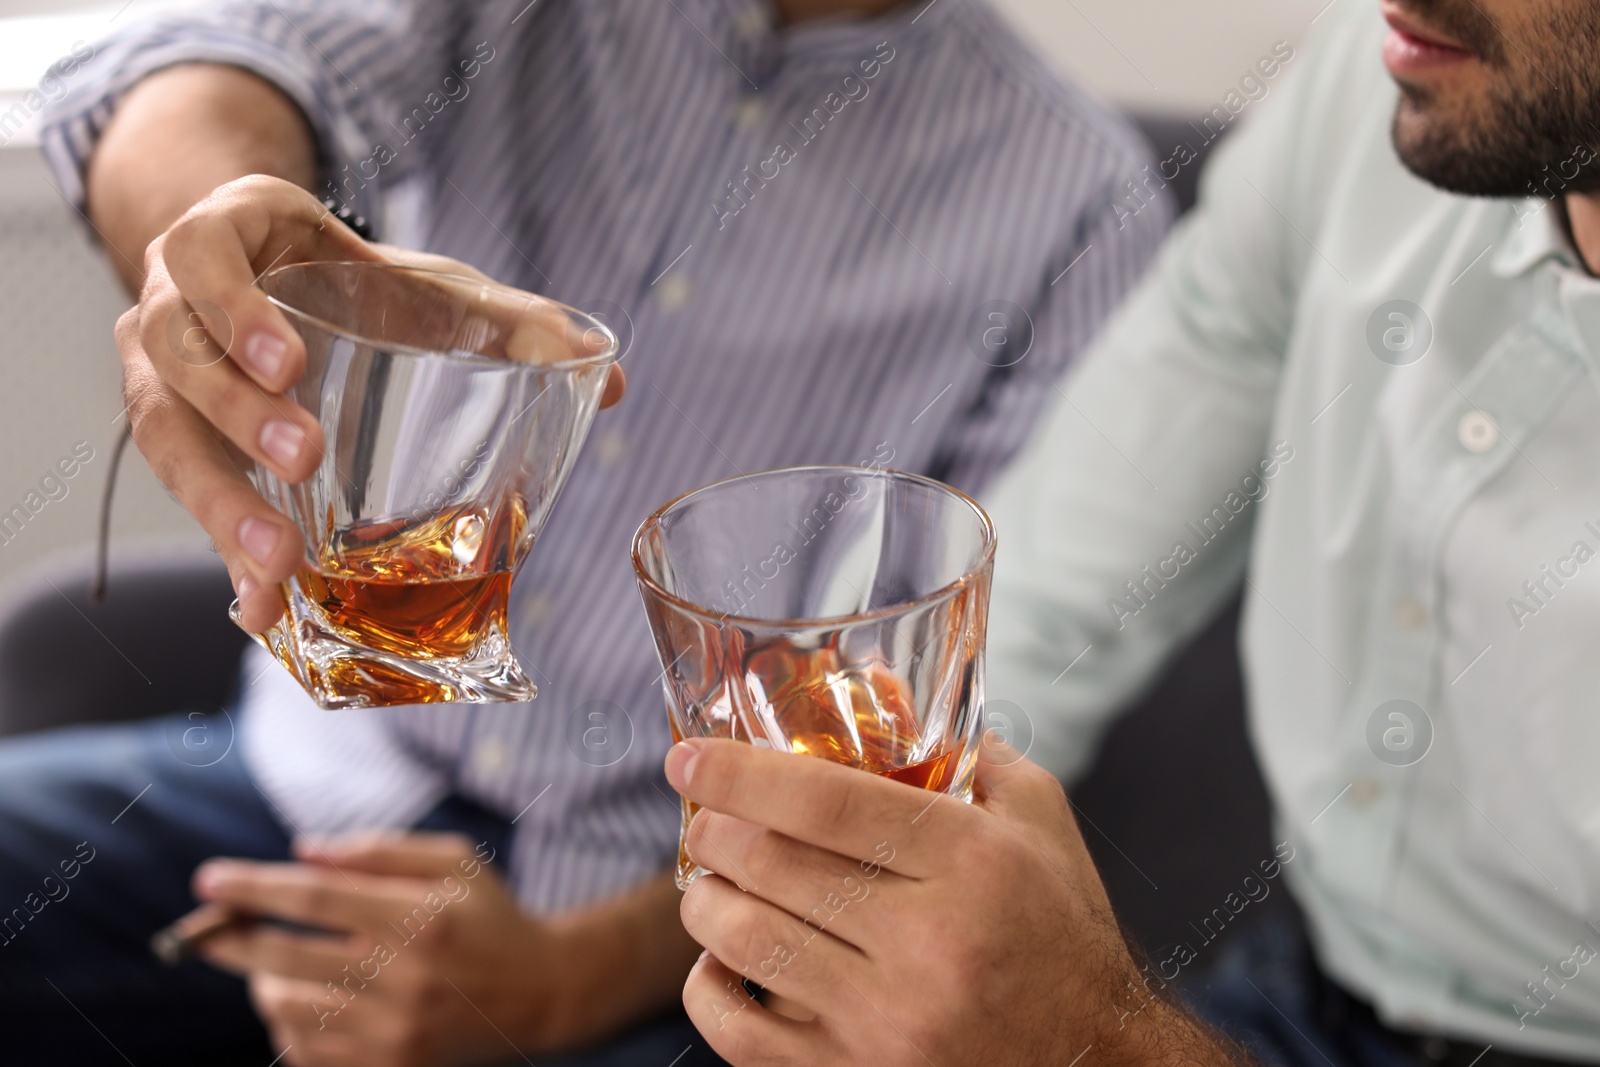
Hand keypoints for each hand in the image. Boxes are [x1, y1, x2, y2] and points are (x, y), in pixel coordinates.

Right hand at [117, 174, 625, 630]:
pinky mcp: (177, 440)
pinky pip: (186, 497)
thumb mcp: (428, 285)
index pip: (202, 255)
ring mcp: (158, 371)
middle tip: (305, 459)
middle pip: (175, 355)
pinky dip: (223, 552)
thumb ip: (511, 320)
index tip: (290, 361)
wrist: (286, 285)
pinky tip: (259, 607)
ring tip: (276, 563)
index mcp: (229, 236)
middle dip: (237, 412)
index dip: (234, 307)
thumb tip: (611, 378)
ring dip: (216, 499)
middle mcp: (171, 300)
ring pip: (163, 433)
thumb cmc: (361, 283)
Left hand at [195, 833, 569, 1066]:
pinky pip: (306, 1054)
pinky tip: (300, 1002)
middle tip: (206, 929)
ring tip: (271, 965)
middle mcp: (405, 979)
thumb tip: (303, 853)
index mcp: (420, 919)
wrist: (543, 993)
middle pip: (285, 958)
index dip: (254, 888)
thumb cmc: (489, 916)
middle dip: (230, 940)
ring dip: (262, 983)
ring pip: (287, 1011)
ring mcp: (396, 1033)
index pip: (315, 899)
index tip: (208, 881)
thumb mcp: (454, 862)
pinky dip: (287, 1027)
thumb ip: (379, 850)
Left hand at [666, 739, 1246, 1066]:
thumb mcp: (1041, 823)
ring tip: (707, 879)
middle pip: (774, 866)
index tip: (688, 758)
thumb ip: (969, 754)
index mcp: (971, 862)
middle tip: (699, 815)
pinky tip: (714, 963)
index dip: (741, 774)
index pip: (825, 803)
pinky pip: (746, 1037)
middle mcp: (928, 941)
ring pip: (748, 944)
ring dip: (705, 901)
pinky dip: (708, 993)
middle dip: (712, 830)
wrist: (1099, 1061)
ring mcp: (890, 1020)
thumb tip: (885, 694)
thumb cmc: (1064, 932)